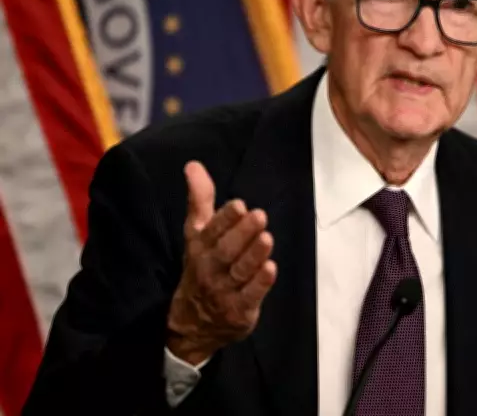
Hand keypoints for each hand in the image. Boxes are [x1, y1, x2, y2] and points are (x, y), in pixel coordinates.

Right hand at [166, 161, 277, 364]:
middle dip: (243, 233)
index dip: (225, 219)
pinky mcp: (240, 310)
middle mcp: (210, 268)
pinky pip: (251, 296)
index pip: (211, 231)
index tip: (239, 205)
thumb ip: (200, 199)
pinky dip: (261, 284)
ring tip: (267, 238)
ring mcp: (224, 291)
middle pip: (226, 250)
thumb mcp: (197, 233)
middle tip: (259, 215)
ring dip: (254, 255)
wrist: (191, 324)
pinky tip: (271, 269)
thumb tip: (193, 165)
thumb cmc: (202, 266)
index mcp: (200, 247)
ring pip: (240, 272)